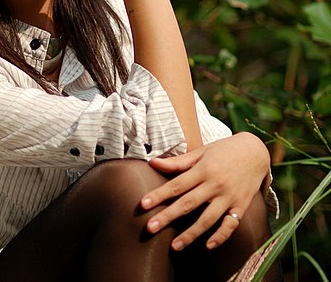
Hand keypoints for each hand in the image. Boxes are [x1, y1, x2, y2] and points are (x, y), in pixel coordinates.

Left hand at [141, 132, 270, 249]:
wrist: (255, 152)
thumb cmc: (224, 150)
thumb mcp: (201, 152)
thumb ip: (178, 162)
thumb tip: (153, 162)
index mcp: (203, 169)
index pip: (177, 184)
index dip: (159, 195)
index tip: (143, 204)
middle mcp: (215, 184)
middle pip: (188, 203)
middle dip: (168, 216)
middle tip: (150, 228)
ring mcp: (229, 197)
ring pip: (207, 219)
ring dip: (191, 234)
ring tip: (175, 246)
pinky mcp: (241, 206)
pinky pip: (230, 225)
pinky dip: (220, 237)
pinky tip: (208, 246)